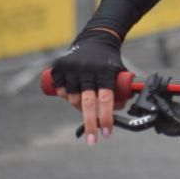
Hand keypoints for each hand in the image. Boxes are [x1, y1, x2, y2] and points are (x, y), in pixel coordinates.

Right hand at [50, 28, 126, 144]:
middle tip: (92, 141)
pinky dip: (66, 96)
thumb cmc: (109, 60)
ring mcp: (72, 67)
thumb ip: (120, 91)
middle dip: (90, 124)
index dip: (106, 118)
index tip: (106, 134)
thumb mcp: (118, 72)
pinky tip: (73, 92)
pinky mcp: (59, 66)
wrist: (96, 37)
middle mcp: (88, 69)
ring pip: (72, 99)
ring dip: (78, 106)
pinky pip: (61, 90)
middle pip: (87, 103)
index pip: (106, 99)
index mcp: (105, 70)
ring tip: (85, 101)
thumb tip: (120, 110)